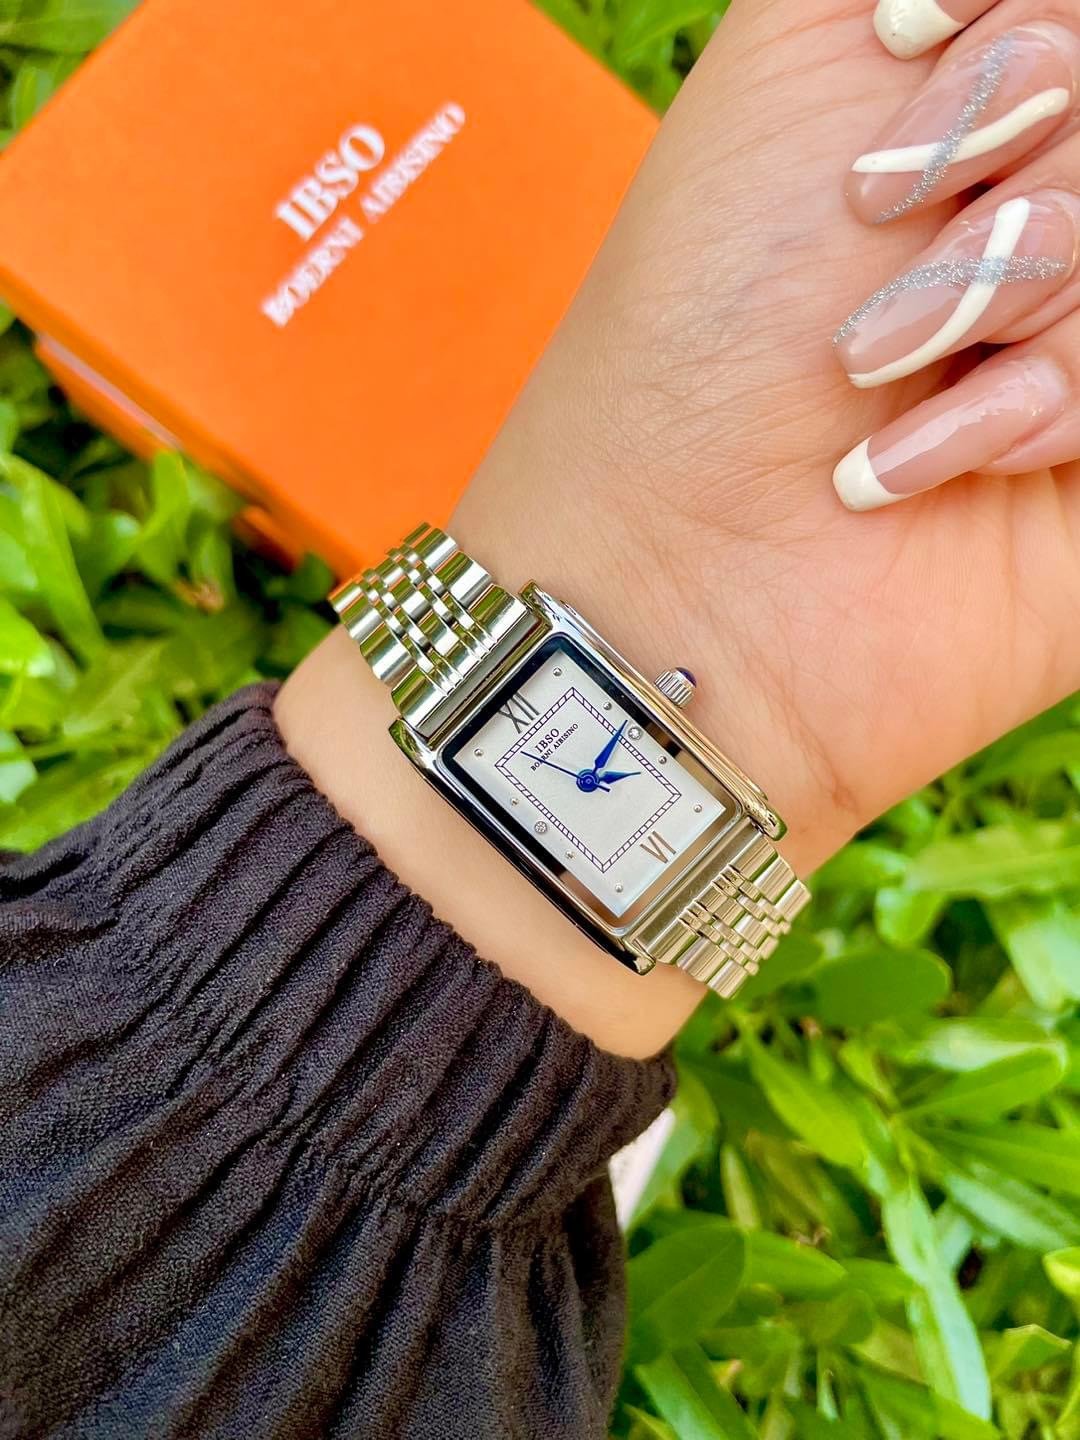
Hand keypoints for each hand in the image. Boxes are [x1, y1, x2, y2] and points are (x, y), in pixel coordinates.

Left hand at [455, 0, 1079, 883]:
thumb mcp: (789, 59)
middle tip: (874, 225)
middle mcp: (1050, 206)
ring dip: (1015, 282)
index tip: (894, 56)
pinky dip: (1055, 399)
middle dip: (1004, 137)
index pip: (1060, 14)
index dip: (1008, 37)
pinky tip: (938, 464)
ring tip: (884, 373)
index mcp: (985, 90)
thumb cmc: (705, 314)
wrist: (688, 561)